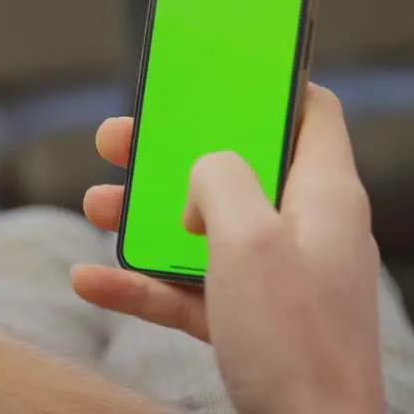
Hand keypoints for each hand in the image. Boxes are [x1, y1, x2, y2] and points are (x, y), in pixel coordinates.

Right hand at [70, 85, 383, 413]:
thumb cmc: (294, 339)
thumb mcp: (247, 238)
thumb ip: (218, 178)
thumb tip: (199, 174)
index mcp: (323, 194)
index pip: (311, 113)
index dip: (267, 86)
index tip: (215, 75)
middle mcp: (302, 229)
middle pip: (233, 167)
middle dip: (170, 153)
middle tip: (120, 139)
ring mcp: (275, 279)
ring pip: (200, 228)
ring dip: (143, 217)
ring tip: (94, 205)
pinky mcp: (249, 321)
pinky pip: (188, 288)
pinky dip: (141, 283)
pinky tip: (90, 280)